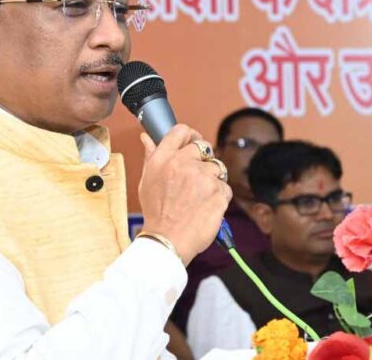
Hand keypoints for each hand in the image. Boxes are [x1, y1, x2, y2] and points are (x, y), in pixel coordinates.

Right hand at [137, 124, 231, 264]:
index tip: (193, 142)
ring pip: (217, 167)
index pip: (181, 131)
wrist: (168, 240)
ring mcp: (203, 177)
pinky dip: (219, 197)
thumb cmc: (156, 214)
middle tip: (197, 177)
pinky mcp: (218, 192)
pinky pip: (225, 187)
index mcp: (163, 158)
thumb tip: (146, 138)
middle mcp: (183, 163)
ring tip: (199, 197)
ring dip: (212, 180)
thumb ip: (150, 156)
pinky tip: (206, 207)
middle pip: (203, 147)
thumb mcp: (146, 181)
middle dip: (203, 160)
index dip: (190, 135)